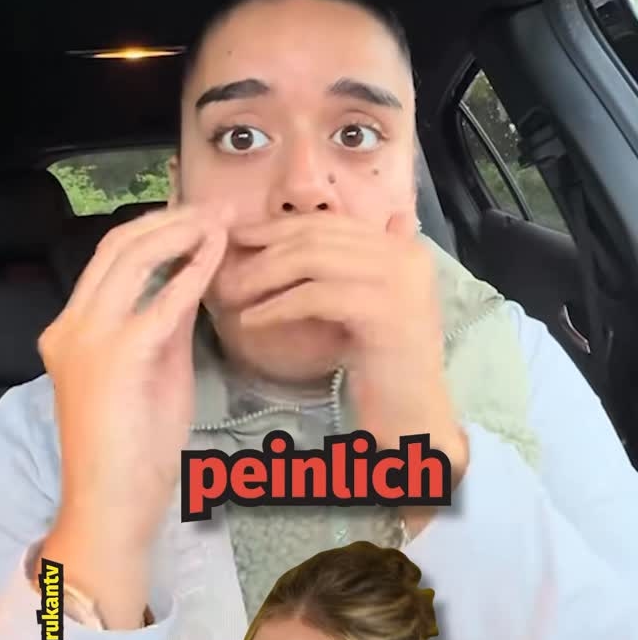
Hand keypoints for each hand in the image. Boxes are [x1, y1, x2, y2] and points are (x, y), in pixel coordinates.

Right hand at [39, 203, 229, 554]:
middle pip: (118, 246)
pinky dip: (194, 270)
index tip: (197, 214)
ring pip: (132, 257)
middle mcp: (71, 326)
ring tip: (221, 220)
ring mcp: (87, 338)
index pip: (111, 259)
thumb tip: (194, 280)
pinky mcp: (116, 355)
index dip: (155, 228)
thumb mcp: (156, 373)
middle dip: (170, 218)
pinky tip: (219, 253)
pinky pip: (162, 300)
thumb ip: (168, 326)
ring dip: (182, 232)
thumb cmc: (137, 450)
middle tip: (216, 206)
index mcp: (72, 330)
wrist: (115, 504)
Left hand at [224, 211, 467, 476]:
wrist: (413, 417)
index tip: (241, 235)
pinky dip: (278, 306)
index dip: (281, 226)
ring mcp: (399, 281)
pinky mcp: (383, 311)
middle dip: (266, 248)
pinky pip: (316, 297)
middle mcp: (408, 256)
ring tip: (232, 293)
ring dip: (264, 275)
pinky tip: (251, 320)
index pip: (332, 222)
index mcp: (405, 249)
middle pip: (320, 236)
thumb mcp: (365, 307)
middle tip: (226, 264)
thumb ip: (345, 269)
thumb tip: (293, 239)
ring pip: (314, 260)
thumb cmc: (384, 369)